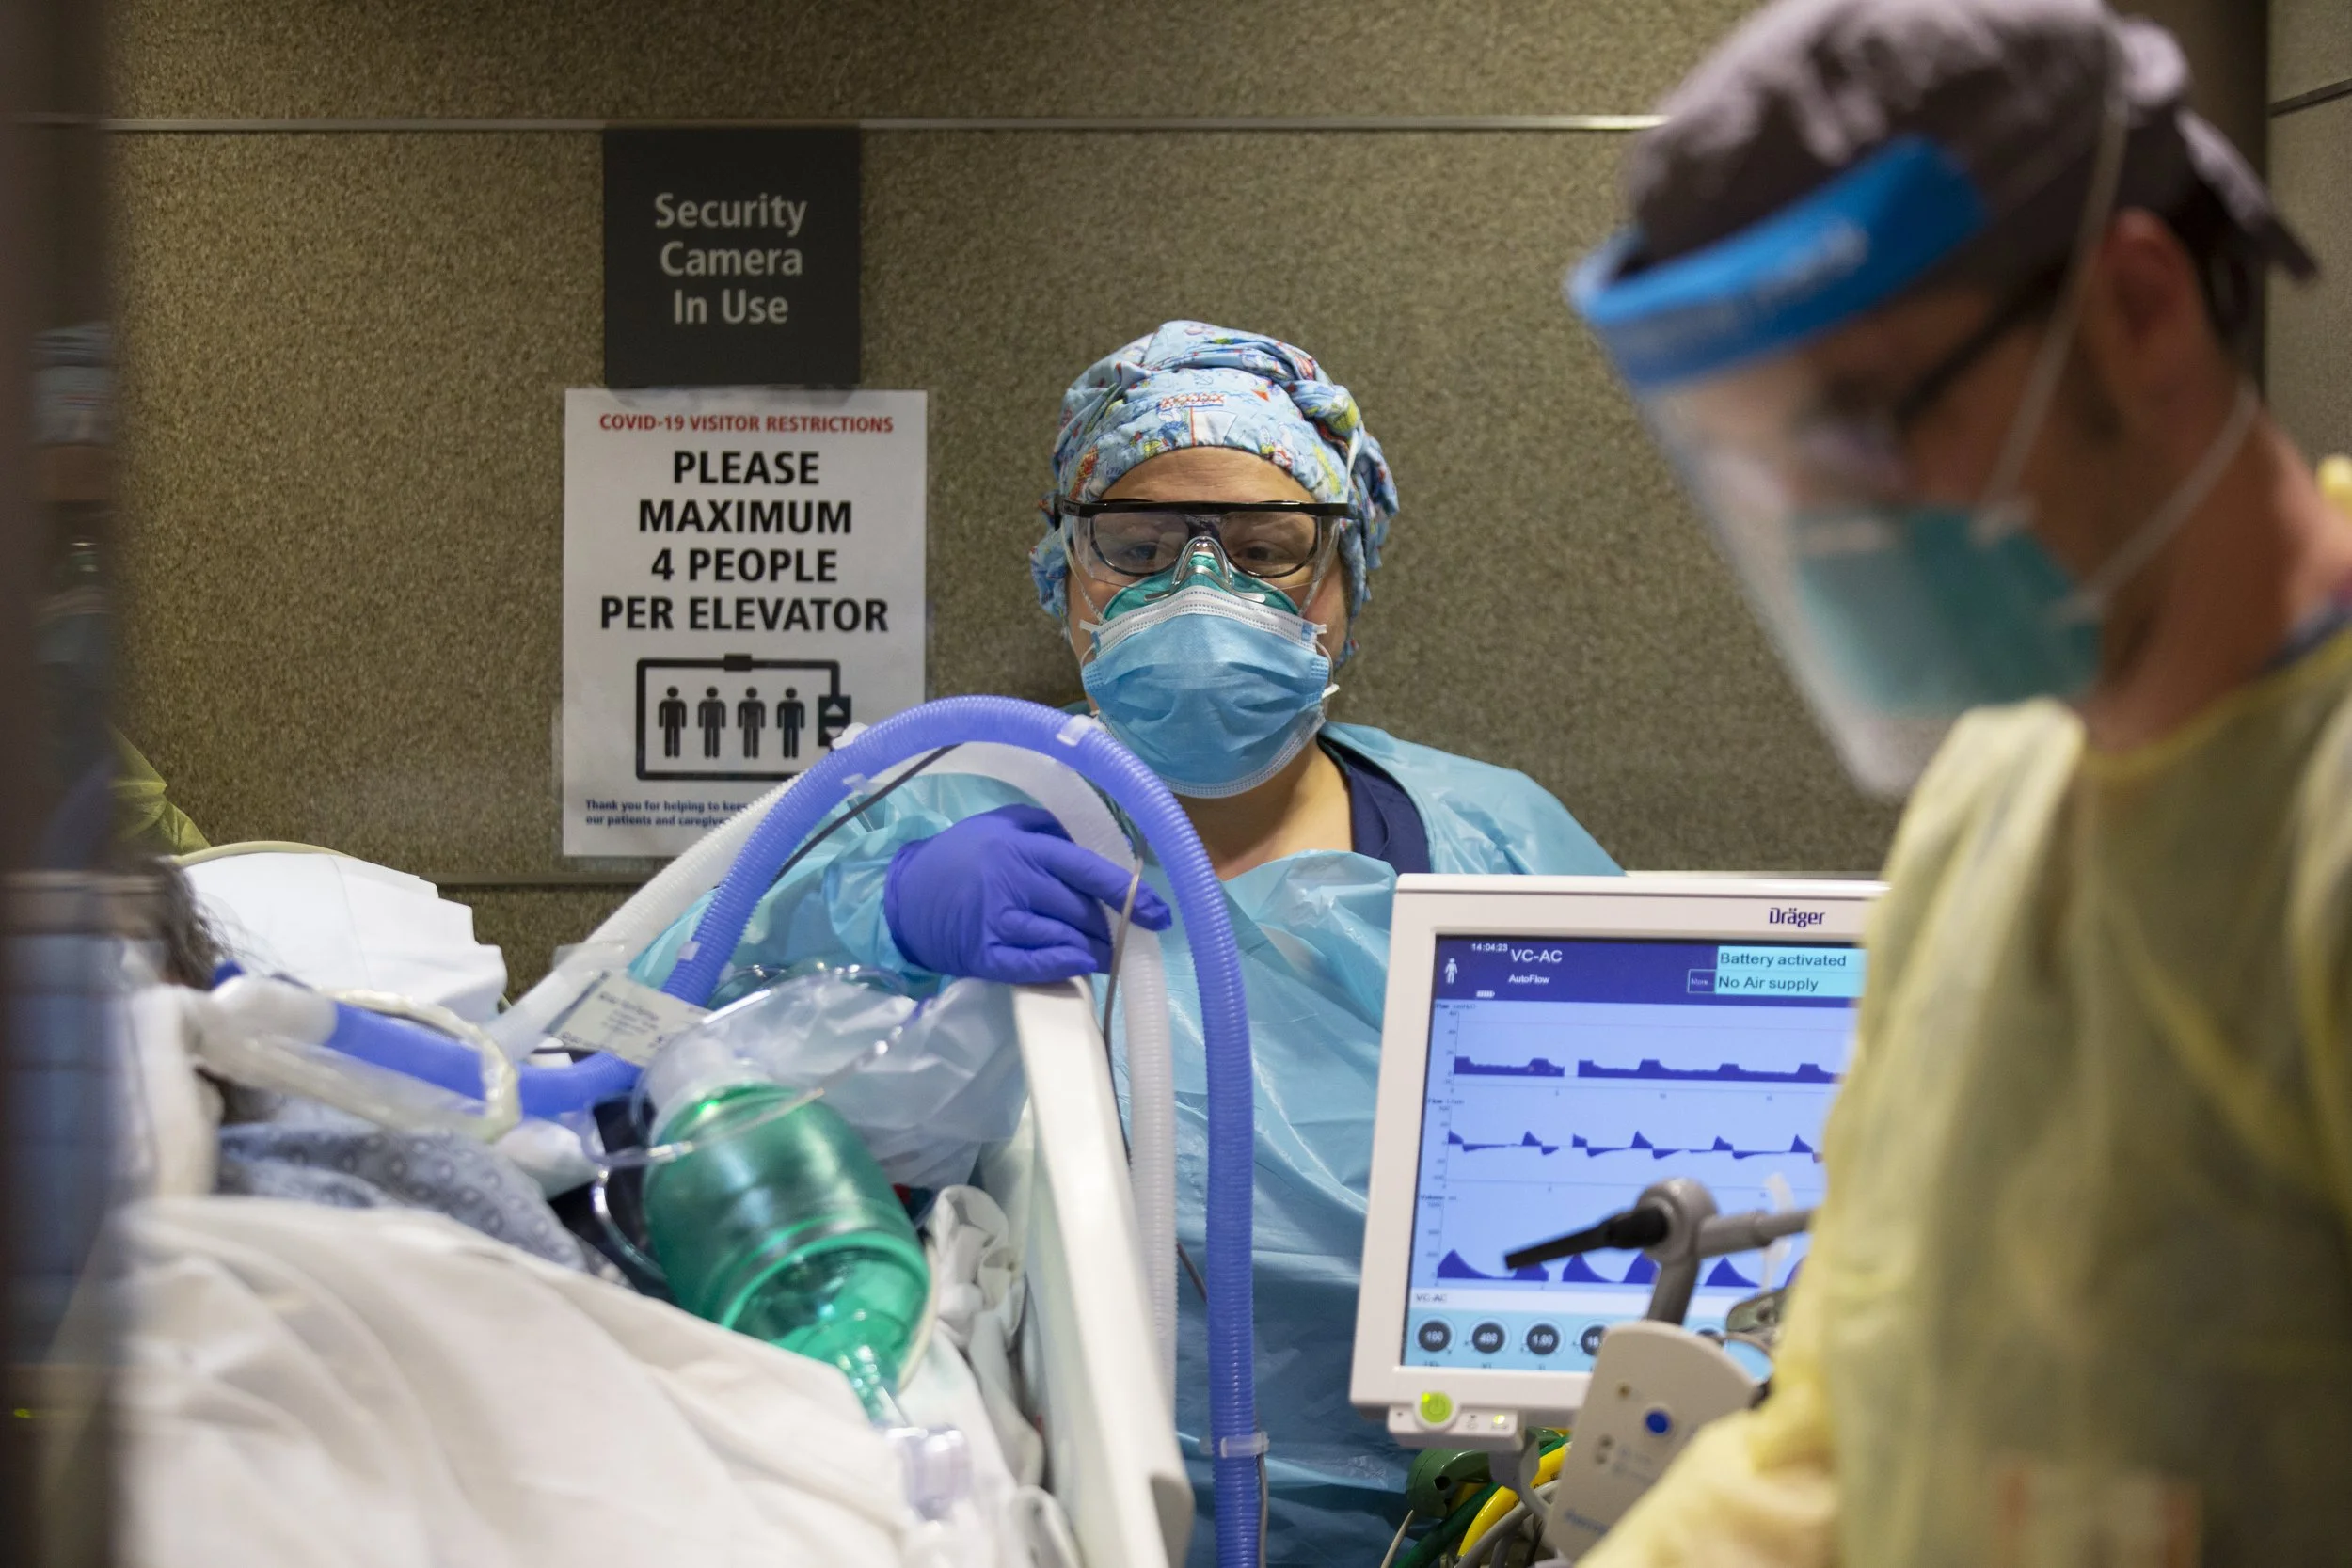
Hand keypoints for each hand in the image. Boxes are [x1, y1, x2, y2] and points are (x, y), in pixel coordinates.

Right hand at [883, 805, 1173, 983]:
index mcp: (1022, 846)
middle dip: (1110, 927)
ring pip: (1065, 939)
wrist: (906, 894)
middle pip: (1080, 910)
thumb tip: (1106, 851)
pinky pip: (1036, 965)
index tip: (1158, 914)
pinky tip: (1081, 965)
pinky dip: (1065, 967)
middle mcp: (1013, 880)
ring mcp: (997, 920)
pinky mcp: (984, 953)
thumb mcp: (1003, 824)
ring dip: (1094, 950)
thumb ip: (1051, 830)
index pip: (1087, 869)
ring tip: (1107, 954)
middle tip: (1125, 936)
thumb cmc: (964, 854)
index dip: (1128, 893)